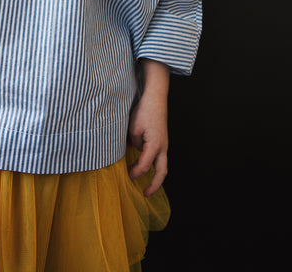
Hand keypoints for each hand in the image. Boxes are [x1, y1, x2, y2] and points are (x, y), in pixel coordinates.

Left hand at [127, 59, 168, 196]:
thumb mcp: (134, 128)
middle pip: (161, 172)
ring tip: (145, 183)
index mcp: (155, 145)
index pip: (145, 165)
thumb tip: (136, 150)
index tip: (127, 175)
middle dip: (154, 185)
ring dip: (155, 175)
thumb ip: (134, 143)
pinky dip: (154, 164)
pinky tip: (144, 164)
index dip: (136, 172)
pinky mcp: (162, 139)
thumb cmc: (145, 111)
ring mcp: (164, 143)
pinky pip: (160, 157)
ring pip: (162, 165)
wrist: (155, 96)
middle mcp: (162, 146)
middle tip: (145, 193)